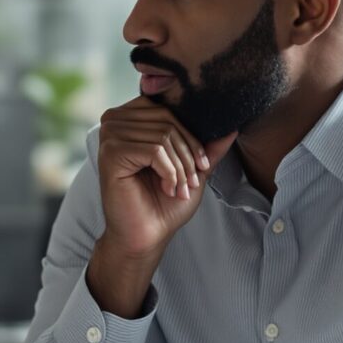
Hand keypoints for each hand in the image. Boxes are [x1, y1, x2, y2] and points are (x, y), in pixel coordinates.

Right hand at [94, 98, 237, 258]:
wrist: (146, 234)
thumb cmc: (164, 202)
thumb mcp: (192, 168)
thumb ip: (208, 146)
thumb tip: (232, 126)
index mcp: (129, 117)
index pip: (168, 108)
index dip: (190, 135)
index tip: (201, 165)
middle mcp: (114, 120)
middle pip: (167, 120)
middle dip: (188, 153)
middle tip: (192, 181)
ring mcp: (109, 135)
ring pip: (163, 136)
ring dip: (180, 167)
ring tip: (180, 188)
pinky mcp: (110, 153)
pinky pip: (154, 150)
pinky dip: (170, 172)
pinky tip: (168, 188)